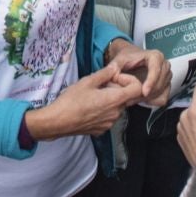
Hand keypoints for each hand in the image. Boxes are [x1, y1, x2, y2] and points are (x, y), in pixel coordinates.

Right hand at [26, 62, 142, 139]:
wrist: (58, 121)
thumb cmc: (71, 101)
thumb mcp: (88, 81)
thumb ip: (105, 73)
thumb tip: (115, 67)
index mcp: (114, 100)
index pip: (137, 88)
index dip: (129, 80)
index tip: (115, 77)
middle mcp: (116, 114)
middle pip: (126, 97)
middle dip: (117, 88)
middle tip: (100, 84)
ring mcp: (109, 123)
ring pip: (117, 107)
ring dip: (110, 98)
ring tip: (93, 94)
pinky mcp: (102, 129)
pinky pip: (109, 116)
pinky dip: (104, 109)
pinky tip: (90, 106)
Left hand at [105, 40, 173, 106]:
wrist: (132, 58)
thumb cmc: (127, 58)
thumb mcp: (119, 60)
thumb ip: (114, 66)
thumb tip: (111, 73)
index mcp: (155, 56)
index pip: (156, 70)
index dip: (150, 82)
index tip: (143, 92)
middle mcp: (164, 65)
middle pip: (159, 83)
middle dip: (146, 93)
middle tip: (131, 98)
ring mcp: (167, 75)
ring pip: (161, 92)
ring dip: (148, 98)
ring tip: (133, 98)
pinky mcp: (167, 85)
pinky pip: (163, 98)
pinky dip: (153, 101)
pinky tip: (143, 99)